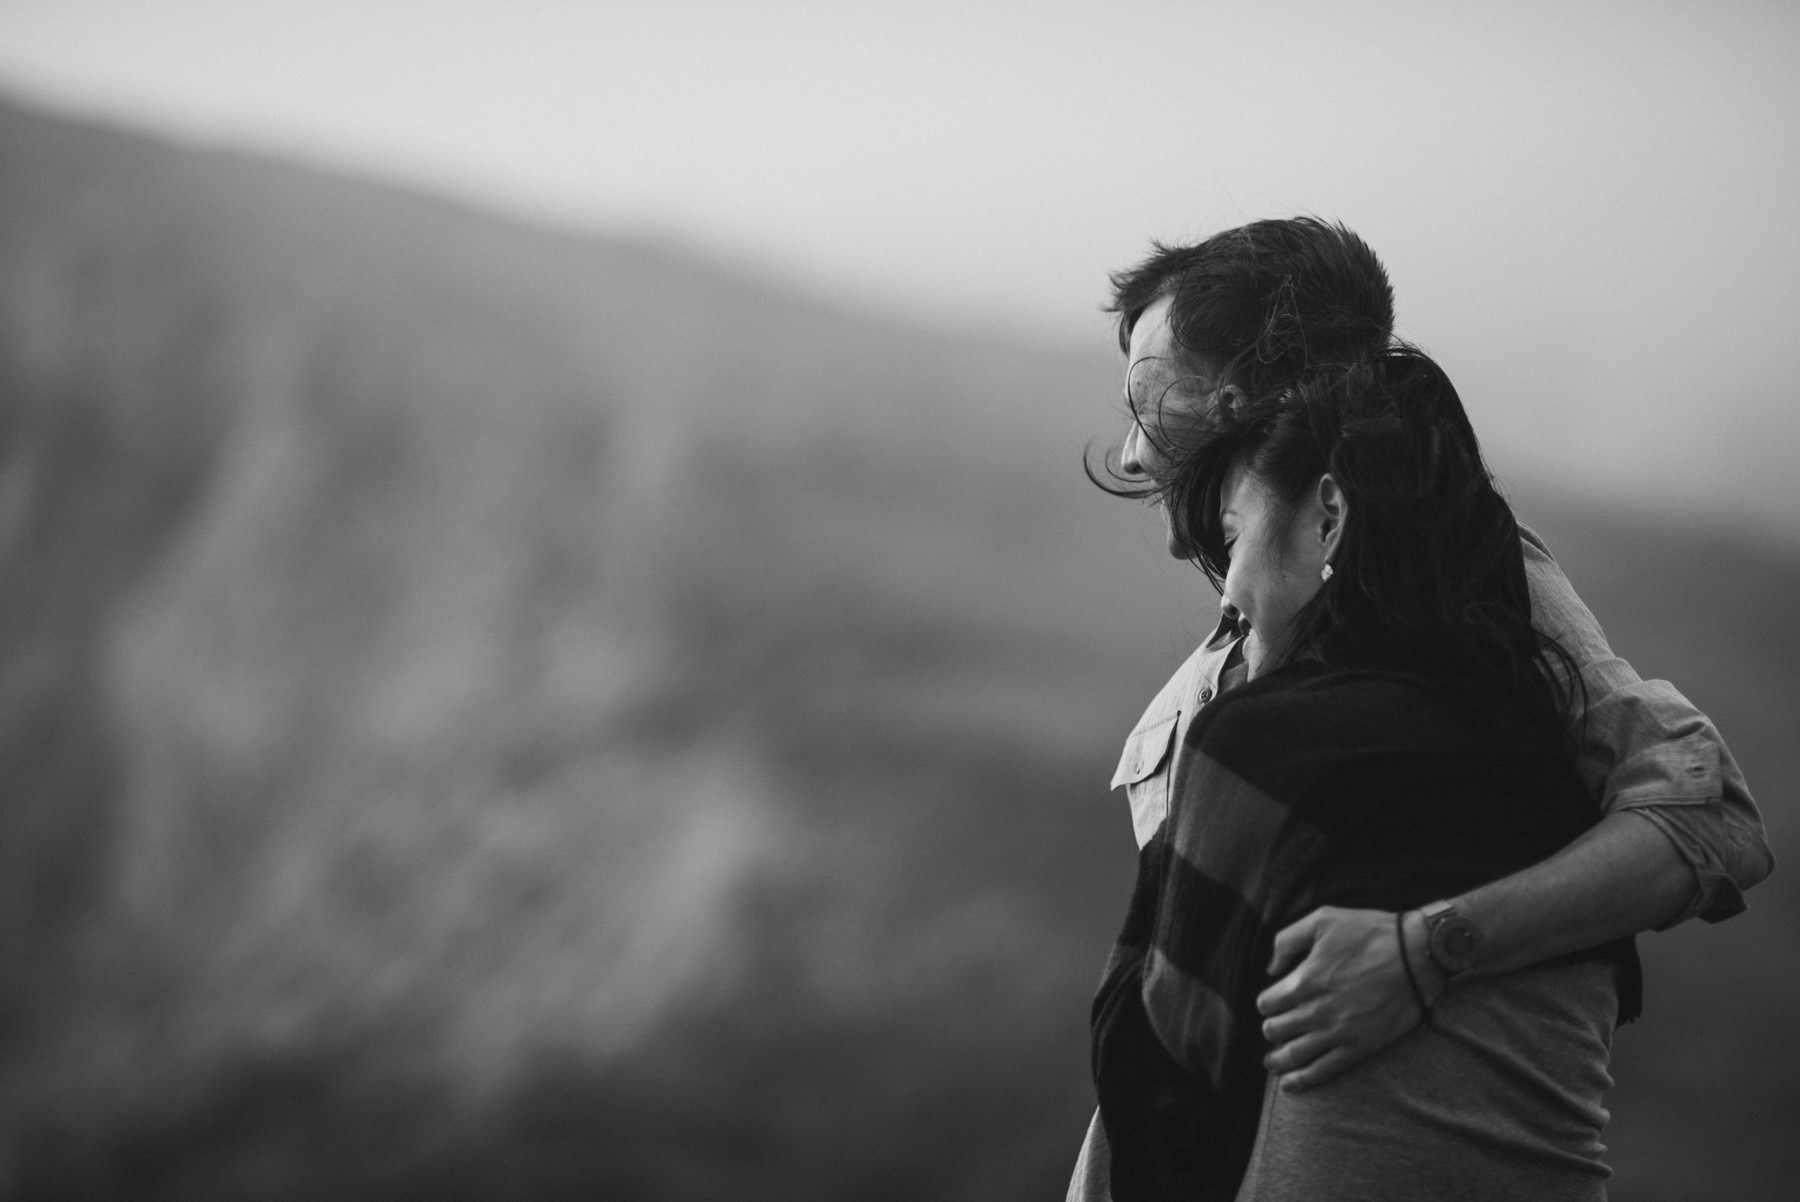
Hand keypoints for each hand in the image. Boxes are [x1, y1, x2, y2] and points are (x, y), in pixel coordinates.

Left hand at [1254, 906, 1436, 1091]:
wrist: (1419, 955)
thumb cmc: (1371, 932)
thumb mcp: (1322, 919)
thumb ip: (1287, 940)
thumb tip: (1271, 968)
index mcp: (1304, 980)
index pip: (1266, 1004)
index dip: (1267, 1003)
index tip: (1273, 1002)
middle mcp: (1316, 1011)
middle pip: (1275, 1031)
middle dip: (1271, 1029)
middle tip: (1275, 1027)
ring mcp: (1338, 1032)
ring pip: (1293, 1055)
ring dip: (1277, 1059)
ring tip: (1271, 1062)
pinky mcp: (1360, 1047)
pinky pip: (1323, 1071)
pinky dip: (1302, 1080)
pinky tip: (1289, 1083)